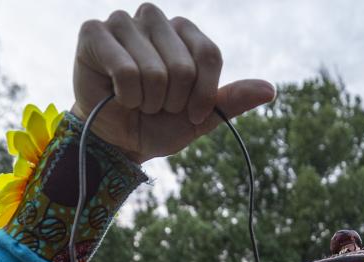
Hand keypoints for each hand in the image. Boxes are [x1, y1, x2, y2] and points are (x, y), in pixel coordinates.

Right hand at [72, 5, 275, 161]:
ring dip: (149, 101)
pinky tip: (117, 96)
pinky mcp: (94, 33)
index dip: (204, 94)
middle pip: (183, 66)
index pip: (209, 55)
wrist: (117, 141)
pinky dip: (126, 95)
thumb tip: (270, 90)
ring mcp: (123, 22)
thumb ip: (232, 100)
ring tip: (138, 100)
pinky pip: (125, 70)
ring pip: (154, 71)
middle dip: (174, 101)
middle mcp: (155, 18)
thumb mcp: (200, 118)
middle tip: (158, 106)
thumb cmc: (158, 124)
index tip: (191, 113)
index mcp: (184, 31)